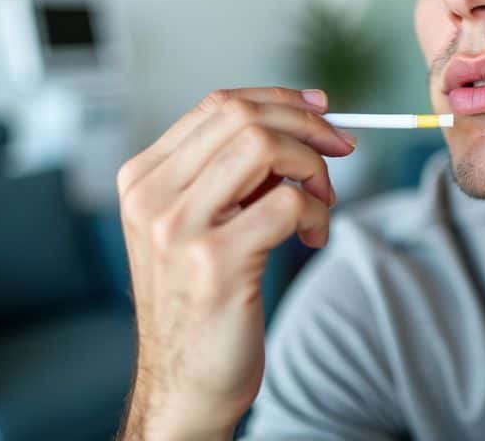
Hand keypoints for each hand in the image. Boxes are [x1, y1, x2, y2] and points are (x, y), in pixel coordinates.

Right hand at [116, 87, 355, 439]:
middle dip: (307, 126)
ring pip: (265, 148)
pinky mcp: (216, 262)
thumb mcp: (197, 224)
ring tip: (322, 200)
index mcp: (143, 179)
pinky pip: (288, 203)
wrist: (185, 385)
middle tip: (341, 150)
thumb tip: (300, 118)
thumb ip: (229, 174)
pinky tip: (313, 237)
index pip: (217, 105)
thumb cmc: (202, 303)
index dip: (279, 99)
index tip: (321, 109)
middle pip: (243, 117)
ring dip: (312, 167)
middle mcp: (152, 197)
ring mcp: (178, 228)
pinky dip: (317, 212)